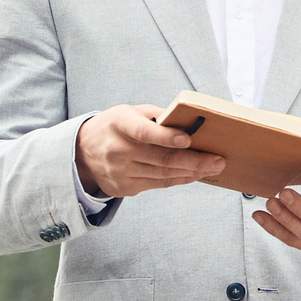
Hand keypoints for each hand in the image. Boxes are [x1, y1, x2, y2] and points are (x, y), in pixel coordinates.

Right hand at [76, 104, 225, 198]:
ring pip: (163, 174)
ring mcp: (121, 172)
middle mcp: (119, 151)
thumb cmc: (114, 127)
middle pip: (161, 159)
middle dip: (194, 160)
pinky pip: (158, 184)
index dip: (166, 137)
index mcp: (120, 125)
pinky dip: (179, 179)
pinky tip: (194, 174)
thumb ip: (157, 117)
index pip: (144, 132)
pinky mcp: (124, 188)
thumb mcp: (129, 112)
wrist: (82, 153)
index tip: (188, 139)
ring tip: (212, 167)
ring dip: (192, 172)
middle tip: (218, 160)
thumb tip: (189, 122)